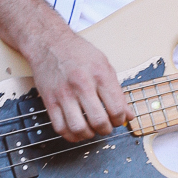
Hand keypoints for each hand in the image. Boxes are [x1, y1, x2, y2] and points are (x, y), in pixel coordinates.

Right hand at [24, 21, 128, 140]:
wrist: (49, 43)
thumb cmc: (78, 52)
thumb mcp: (104, 65)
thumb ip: (117, 91)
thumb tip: (128, 115)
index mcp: (99, 74)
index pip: (116, 108)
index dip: (120, 120)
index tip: (118, 120)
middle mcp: (82, 84)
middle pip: (98, 121)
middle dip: (106, 129)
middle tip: (106, 126)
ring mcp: (64, 94)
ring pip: (78, 128)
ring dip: (89, 135)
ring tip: (91, 130)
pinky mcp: (49, 100)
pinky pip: (60, 127)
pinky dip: (71, 135)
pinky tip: (77, 130)